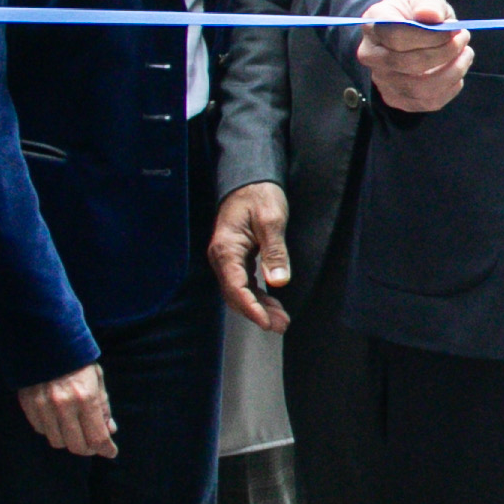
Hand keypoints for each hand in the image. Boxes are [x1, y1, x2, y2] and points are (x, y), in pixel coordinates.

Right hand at [20, 364, 117, 458]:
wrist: (45, 340)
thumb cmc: (76, 360)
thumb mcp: (97, 379)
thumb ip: (103, 406)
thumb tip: (110, 430)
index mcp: (86, 398)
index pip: (98, 437)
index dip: (106, 449)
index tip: (110, 452)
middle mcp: (64, 406)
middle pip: (77, 446)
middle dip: (88, 449)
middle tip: (93, 445)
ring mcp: (44, 407)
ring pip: (58, 441)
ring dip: (69, 440)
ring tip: (75, 431)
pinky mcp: (29, 406)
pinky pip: (42, 430)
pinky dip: (52, 430)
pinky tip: (58, 421)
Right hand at [208, 180, 291, 331]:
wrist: (249, 178)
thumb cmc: (259, 194)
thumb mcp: (271, 219)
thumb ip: (274, 250)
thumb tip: (278, 282)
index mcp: (226, 247)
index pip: (235, 286)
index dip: (250, 307)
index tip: (266, 322)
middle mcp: (222, 256)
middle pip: (236, 293)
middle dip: (257, 312)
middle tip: (280, 325)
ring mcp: (228, 258)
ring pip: (240, 291)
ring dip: (259, 307)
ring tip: (281, 321)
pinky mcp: (237, 258)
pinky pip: (244, 283)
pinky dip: (258, 296)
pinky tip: (272, 305)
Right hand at [357, 0, 470, 113]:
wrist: (406, 31)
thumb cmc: (416, 14)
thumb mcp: (424, 1)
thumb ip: (430, 5)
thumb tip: (432, 15)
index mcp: (373, 25)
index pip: (396, 35)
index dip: (430, 35)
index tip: (453, 28)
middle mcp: (370, 55)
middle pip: (408, 63)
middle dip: (444, 52)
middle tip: (463, 38)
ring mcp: (381, 80)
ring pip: (419, 88)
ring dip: (452, 72)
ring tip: (466, 54)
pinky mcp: (395, 99)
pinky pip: (427, 102)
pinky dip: (450, 89)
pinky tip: (457, 72)